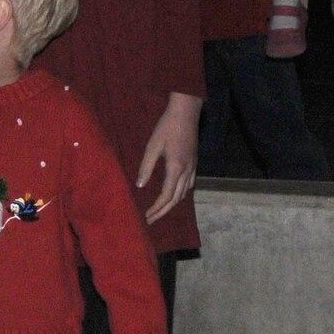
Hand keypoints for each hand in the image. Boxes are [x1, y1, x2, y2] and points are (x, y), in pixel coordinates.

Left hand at [137, 92, 201, 222]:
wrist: (186, 113)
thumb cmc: (167, 127)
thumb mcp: (153, 146)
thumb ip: (146, 167)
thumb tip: (139, 186)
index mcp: (176, 168)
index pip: (166, 196)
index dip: (156, 208)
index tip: (147, 216)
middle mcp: (186, 171)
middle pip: (176, 199)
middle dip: (163, 211)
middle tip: (151, 220)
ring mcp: (192, 168)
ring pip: (184, 193)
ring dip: (172, 204)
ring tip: (160, 210)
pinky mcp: (194, 163)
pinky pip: (188, 185)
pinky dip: (180, 194)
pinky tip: (174, 195)